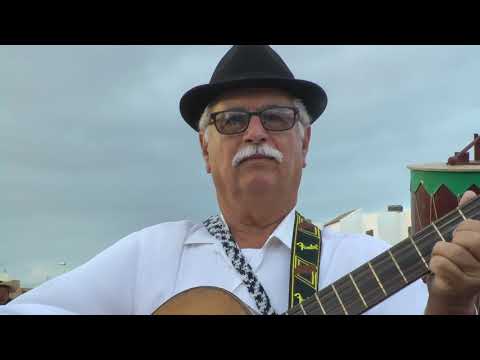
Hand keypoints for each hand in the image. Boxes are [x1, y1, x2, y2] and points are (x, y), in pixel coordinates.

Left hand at [425, 190, 479, 314]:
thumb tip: (469, 193)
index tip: (459, 237)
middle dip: (452, 240)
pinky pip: (441, 264)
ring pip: (450, 250)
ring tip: (443, 260)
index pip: (473, 226)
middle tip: (451, 249)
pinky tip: (438, 270)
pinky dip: (434, 264)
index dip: (460, 228)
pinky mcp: (462, 285)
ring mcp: (477, 275)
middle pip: (466, 238)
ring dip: (439, 253)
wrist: (451, 293)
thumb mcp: (462, 239)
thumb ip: (466, 219)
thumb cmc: (456, 263)